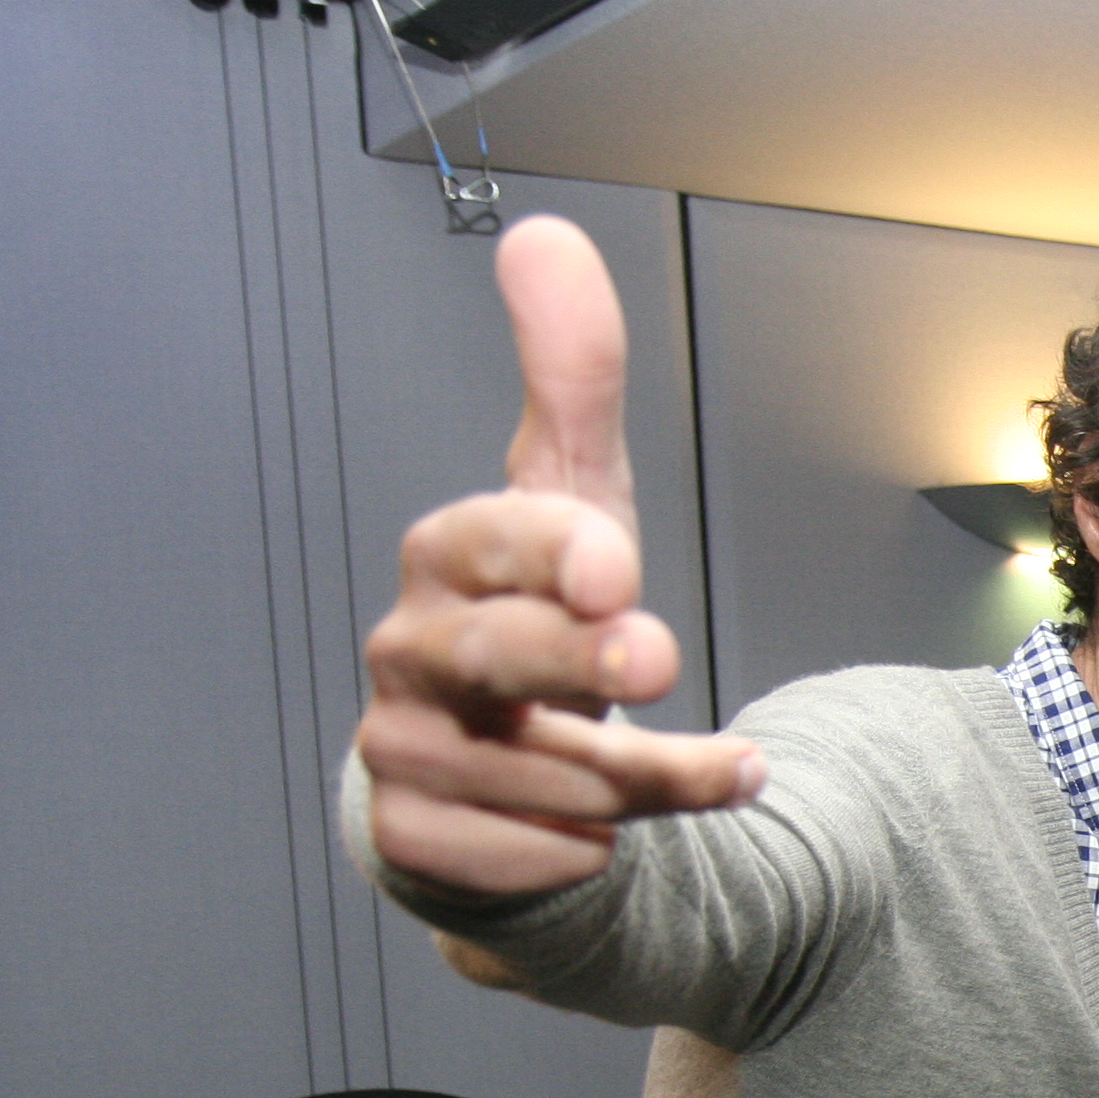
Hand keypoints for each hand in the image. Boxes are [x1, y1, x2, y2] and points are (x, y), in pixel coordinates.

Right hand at [357, 215, 760, 897]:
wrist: (500, 781)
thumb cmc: (542, 629)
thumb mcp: (574, 505)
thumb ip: (570, 380)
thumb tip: (547, 237)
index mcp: (448, 560)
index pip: (492, 540)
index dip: (555, 553)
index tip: (621, 570)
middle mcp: (410, 651)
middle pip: (496, 654)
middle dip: (585, 659)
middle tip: (657, 655)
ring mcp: (400, 751)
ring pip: (542, 777)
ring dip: (646, 781)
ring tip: (698, 772)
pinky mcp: (414, 843)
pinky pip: (525, 861)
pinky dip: (594, 855)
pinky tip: (615, 840)